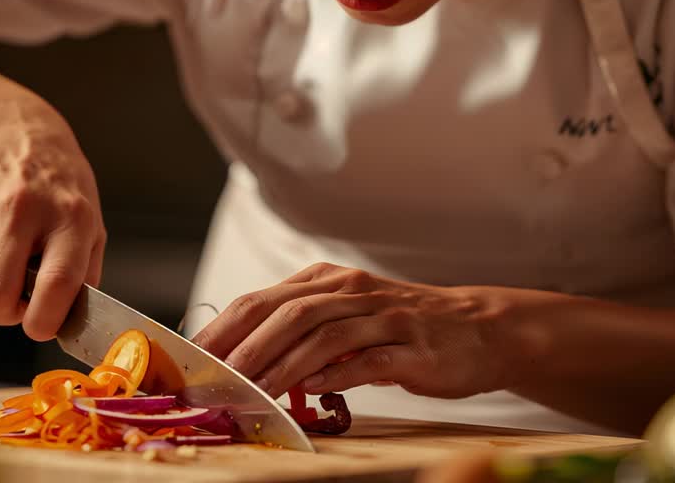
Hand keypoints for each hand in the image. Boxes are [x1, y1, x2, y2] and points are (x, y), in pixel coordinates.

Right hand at [0, 93, 105, 340]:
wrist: (8, 132)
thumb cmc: (54, 190)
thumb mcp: (89, 222)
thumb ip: (83, 277)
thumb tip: (65, 326)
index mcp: (68, 214)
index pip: (56, 283)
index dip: (44, 320)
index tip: (40, 326)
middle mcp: (18, 206)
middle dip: (3, 315)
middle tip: (13, 302)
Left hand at [191, 263, 523, 399]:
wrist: (480, 329)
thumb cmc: (403, 328)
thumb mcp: (348, 317)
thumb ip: (301, 331)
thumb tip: (241, 360)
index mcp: (327, 281)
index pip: (261, 300)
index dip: (223, 329)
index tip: (193, 358)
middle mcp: (351, 291)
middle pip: (285, 313)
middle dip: (244, 347)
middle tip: (215, 378)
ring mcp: (383, 316)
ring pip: (321, 336)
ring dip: (282, 365)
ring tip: (253, 392)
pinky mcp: (412, 346)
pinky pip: (366, 359)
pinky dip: (335, 375)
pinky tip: (312, 391)